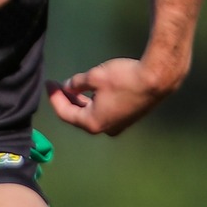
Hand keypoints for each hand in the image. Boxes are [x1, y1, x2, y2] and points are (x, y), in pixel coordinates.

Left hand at [46, 58, 177, 135]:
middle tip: (58, 85)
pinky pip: (105, 112)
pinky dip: (95, 102)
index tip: (49, 83)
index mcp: (93, 123)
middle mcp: (105, 129)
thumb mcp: (95, 76)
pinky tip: (92, 90)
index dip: (54, 97)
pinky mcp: (128, 118)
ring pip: (92, 114)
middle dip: (67, 100)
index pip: (65, 113)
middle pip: (78, 116)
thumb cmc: (123, 78)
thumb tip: (68, 86)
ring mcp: (118, 125)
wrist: (157, 79)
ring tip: (72, 86)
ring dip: (81, 101)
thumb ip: (77, 83)